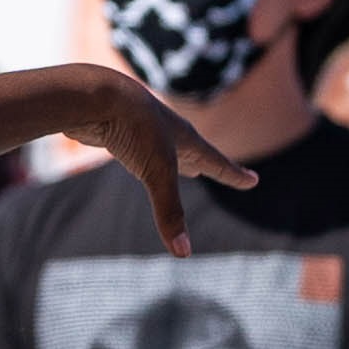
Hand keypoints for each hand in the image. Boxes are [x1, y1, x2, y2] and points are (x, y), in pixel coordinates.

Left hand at [34, 65, 255, 257]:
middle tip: (222, 171)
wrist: (96, 94)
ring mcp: (143, 131)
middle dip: (209, 166)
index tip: (253, 181)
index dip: (235, 175)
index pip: (217, 163)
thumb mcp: (156, 172)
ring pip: (166, 150)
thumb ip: (170, 213)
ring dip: (179, 161)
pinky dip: (143, 156)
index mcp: (186, 140)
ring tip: (185, 168)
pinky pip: (136, 147)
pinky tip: (134, 155)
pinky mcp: (118, 132)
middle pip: (195, 154)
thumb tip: (183, 254)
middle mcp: (168, 133)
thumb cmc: (134, 128)